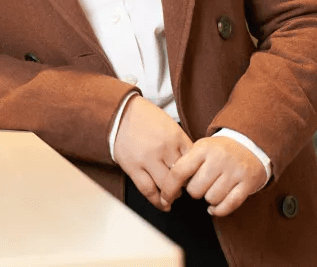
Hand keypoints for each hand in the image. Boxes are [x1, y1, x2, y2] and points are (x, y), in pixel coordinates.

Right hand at [114, 95, 193, 211]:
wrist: (120, 113)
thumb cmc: (146, 117)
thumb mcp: (169, 124)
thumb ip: (180, 142)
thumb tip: (191, 163)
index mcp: (175, 136)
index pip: (193, 161)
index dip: (196, 171)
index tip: (195, 176)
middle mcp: (164, 149)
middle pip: (182, 175)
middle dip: (185, 184)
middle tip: (185, 187)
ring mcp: (148, 159)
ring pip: (167, 186)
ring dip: (173, 194)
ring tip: (174, 195)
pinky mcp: (134, 168)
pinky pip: (148, 190)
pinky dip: (157, 201)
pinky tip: (163, 204)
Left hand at [160, 136, 267, 216]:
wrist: (250, 144)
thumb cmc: (220, 150)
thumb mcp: (202, 148)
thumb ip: (186, 163)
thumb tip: (168, 186)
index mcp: (203, 149)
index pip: (180, 171)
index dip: (169, 188)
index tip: (165, 198)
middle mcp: (218, 159)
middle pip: (195, 190)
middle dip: (195, 191)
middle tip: (200, 184)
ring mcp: (234, 171)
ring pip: (211, 199)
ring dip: (209, 199)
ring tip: (212, 188)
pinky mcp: (247, 183)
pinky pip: (228, 206)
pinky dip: (219, 209)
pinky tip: (215, 205)